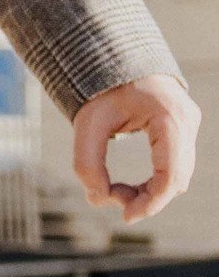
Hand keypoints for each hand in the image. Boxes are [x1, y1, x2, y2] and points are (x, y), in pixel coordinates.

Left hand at [71, 73, 199, 223]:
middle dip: (146, 198)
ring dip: (149, 192)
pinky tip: (127, 186)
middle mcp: (187, 121)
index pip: (170, 175)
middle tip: (109, 199)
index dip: (150, 203)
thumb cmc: (100, 89)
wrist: (114, 58)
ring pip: (178, 176)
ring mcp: (190, 125)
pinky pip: (175, 166)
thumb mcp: (87, 124)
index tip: (125, 218)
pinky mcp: (184, 129)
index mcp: (170, 118)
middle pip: (177, 179)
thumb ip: (87, 162)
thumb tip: (97, 198)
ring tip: (113, 190)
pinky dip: (154, 181)